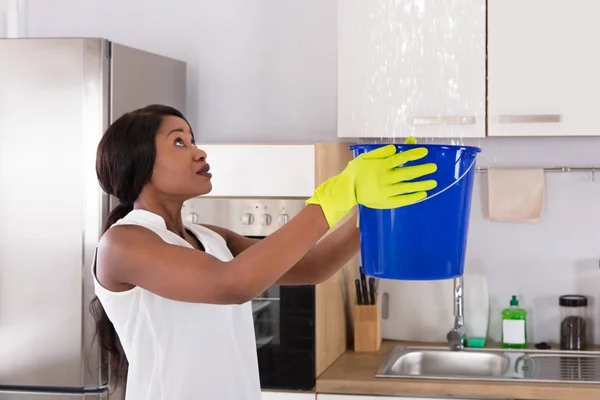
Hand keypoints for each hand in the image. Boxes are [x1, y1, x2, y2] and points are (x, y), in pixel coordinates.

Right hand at [306, 136, 436, 226]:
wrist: (346, 190)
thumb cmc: (356, 172)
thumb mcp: (365, 158)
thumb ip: (381, 152)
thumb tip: (396, 147)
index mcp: (381, 166)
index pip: (401, 158)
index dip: (414, 154)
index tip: (425, 152)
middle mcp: (385, 178)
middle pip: (408, 173)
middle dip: (422, 170)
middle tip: (433, 168)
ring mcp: (386, 191)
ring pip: (408, 187)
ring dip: (422, 184)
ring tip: (433, 182)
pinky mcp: (386, 201)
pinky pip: (402, 200)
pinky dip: (413, 197)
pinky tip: (422, 194)